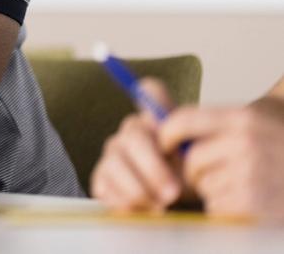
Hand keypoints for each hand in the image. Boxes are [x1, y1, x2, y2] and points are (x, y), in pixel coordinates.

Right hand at [91, 79, 184, 211]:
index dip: (152, 98)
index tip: (167, 127)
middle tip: (173, 192)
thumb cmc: (189, 181)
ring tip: (160, 207)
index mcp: (156, 121)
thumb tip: (187, 120)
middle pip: (134, 137)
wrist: (177, 210)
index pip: (151, 92)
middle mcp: (131, 132)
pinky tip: (142, 209)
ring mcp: (114, 155)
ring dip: (139, 189)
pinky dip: (124, 201)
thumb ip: (194, 140)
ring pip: (115, 164)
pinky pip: (105, 185)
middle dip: (153, 169)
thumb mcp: (200, 163)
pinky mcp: (102, 179)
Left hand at [160, 96, 283, 218]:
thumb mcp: (260, 117)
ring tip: (247, 185)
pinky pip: (219, 209)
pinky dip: (229, 210)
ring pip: (205, 187)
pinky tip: (253, 202)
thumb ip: (218, 120)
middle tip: (219, 172)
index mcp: (243, 118)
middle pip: (192, 161)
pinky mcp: (255, 205)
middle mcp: (246, 144)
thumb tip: (157, 109)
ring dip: (216, 191)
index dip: (167, 134)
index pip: (183, 120)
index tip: (165, 143)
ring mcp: (252, 176)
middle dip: (198, 170)